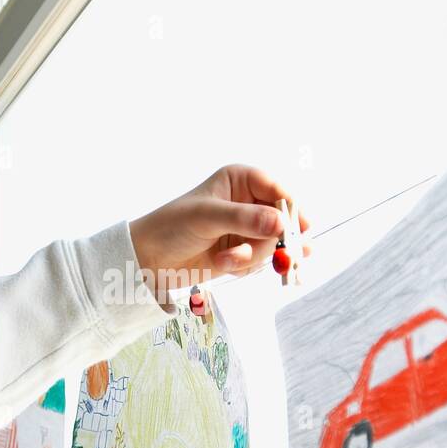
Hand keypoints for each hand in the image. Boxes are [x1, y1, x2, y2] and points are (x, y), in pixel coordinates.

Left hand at [129, 165, 308, 294]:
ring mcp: (248, 228)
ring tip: (224, 260)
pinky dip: (245, 267)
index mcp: (241, 180)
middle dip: (272, 241)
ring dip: (251, 257)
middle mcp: (249, 201)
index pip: (278, 190)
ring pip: (273, 245)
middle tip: (279, 258)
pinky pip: (262, 262)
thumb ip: (244, 219)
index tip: (296, 230)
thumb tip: (281, 224)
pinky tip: (224, 264)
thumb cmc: (172, 226)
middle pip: (283, 221)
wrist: (150, 259)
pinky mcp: (245, 251)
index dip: (291, 209)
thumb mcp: (207, 218)